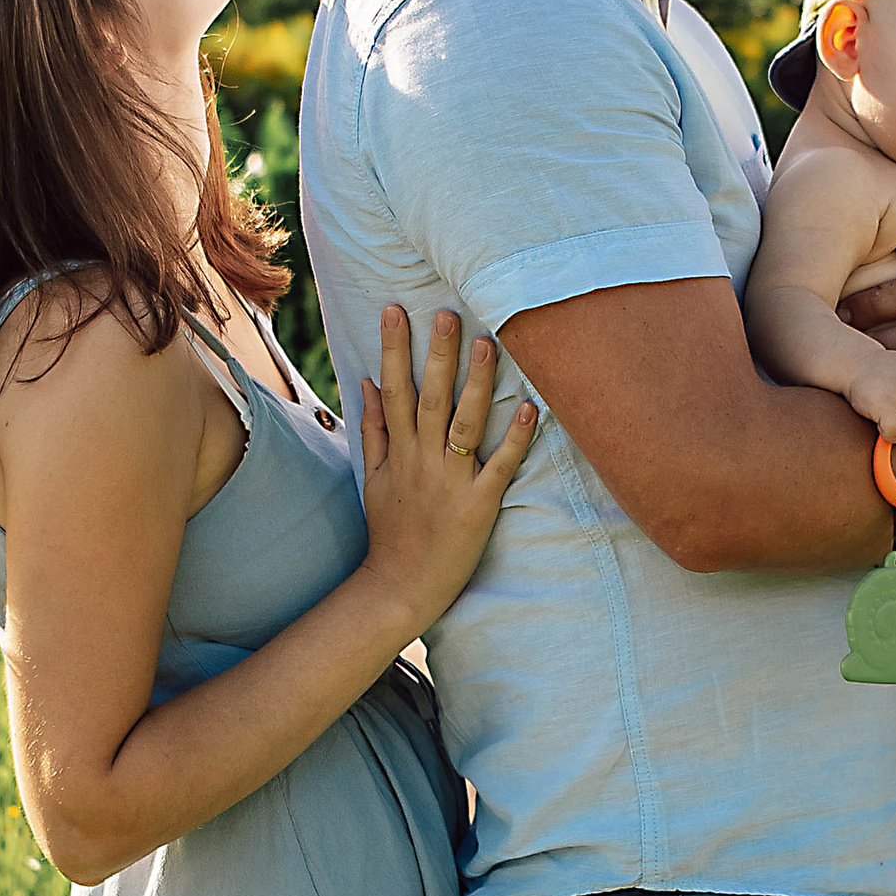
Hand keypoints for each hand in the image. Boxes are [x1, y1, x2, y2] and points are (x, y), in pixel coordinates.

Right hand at [357, 307, 537, 628]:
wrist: (400, 586)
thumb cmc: (390, 530)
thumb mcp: (374, 477)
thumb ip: (373, 428)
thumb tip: (367, 381)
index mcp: (398, 452)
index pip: (394, 390)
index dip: (392, 349)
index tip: (393, 310)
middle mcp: (422, 461)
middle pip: (429, 399)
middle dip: (436, 354)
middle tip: (447, 312)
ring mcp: (451, 482)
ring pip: (463, 424)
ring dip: (476, 383)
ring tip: (488, 342)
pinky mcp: (479, 506)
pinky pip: (499, 466)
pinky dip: (513, 438)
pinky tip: (528, 407)